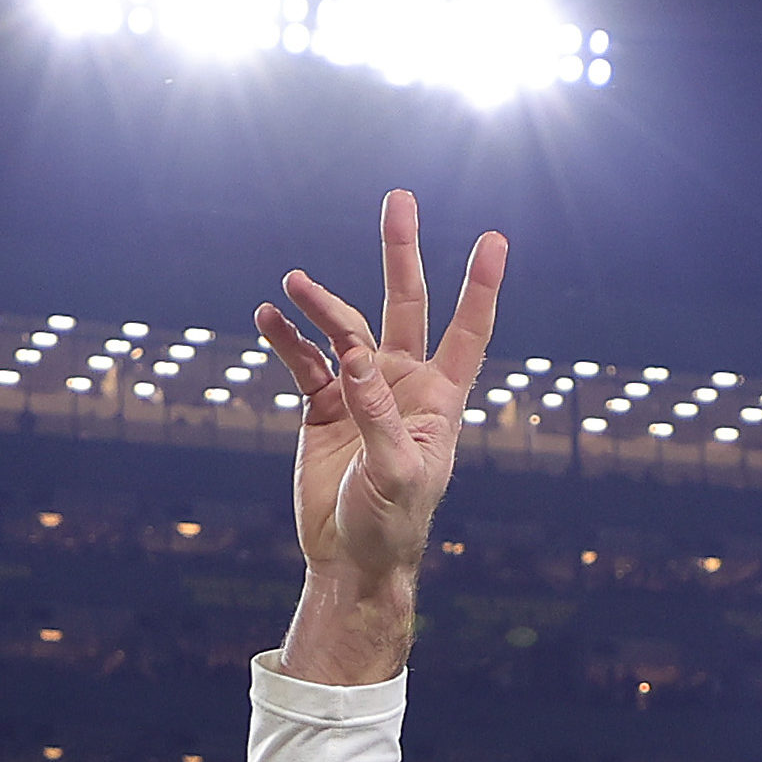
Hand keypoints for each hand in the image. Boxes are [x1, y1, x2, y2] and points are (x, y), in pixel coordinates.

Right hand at [261, 190, 504, 687]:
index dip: (480, 288)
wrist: (350, 560)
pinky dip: (286, 339)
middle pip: (406, 305)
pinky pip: (304, 361)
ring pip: (344, 329)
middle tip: (398, 201)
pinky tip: (268, 318)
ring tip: (292, 285)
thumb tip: (354, 357)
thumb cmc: (391, 525)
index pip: (467, 332)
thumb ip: (376, 414)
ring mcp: (361, 392)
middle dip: (402, 254)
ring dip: (321, 304)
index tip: (493, 240)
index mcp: (438, 400)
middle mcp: (403, 384)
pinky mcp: (323, 408)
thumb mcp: (394, 473)